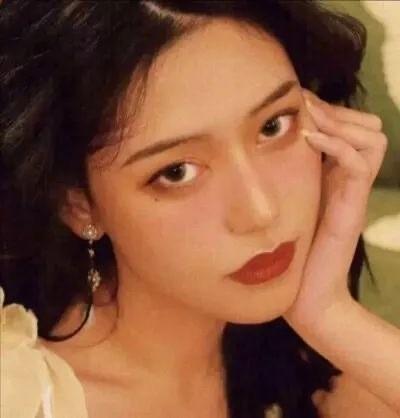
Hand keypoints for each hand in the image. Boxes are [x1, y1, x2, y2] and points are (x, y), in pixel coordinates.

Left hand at [284, 89, 387, 328]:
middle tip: (302, 106)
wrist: (305, 296)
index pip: (348, 128)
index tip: (294, 102)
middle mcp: (349, 182)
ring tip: (307, 120)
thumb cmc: (289, 252)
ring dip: (338, 121)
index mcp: (334, 178)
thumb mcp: (286, 205)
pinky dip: (336, 144)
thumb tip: (259, 153)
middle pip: (367, 127)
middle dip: (335, 110)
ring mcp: (353, 194)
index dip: (325, 110)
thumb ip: (284, 181)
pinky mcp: (352, 208)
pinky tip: (309, 138)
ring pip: (371, 138)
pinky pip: (359, 162)